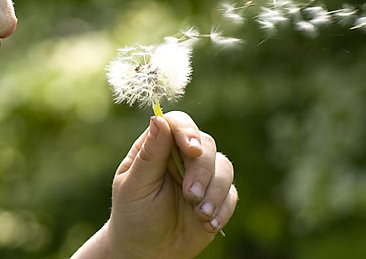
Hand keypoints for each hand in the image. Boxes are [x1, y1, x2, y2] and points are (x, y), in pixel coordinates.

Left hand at [78, 111, 236, 258]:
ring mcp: (203, 176)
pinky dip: (222, 209)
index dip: (188, 132)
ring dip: (215, 192)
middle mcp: (183, 156)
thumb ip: (149, 155)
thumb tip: (158, 120)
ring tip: (200, 215)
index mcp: (159, 147)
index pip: (178, 124)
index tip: (192, 150)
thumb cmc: (134, 216)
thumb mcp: (135, 186)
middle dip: (201, 171)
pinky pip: (231, 194)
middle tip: (190, 196)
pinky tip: (207, 224)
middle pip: (206, 145)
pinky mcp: (217, 197)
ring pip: (224, 167)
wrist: (148, 251)